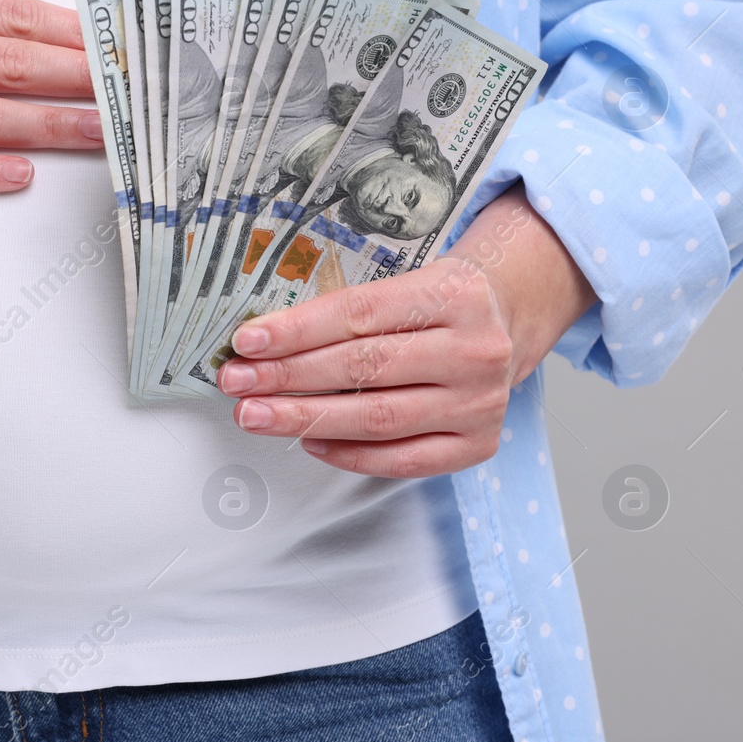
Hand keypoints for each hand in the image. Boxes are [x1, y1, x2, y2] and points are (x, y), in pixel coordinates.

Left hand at [215, 184, 596, 477]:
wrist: (505, 323)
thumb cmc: (435, 303)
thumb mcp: (403, 283)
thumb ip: (343, 310)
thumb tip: (261, 344)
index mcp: (453, 293)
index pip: (359, 314)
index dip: (297, 330)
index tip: (246, 342)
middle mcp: (474, 349)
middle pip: (364, 368)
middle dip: (289, 377)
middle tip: (237, 383)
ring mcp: (480, 401)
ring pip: (378, 417)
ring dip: (306, 419)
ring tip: (256, 415)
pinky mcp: (478, 443)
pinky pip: (402, 459)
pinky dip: (349, 454)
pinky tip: (308, 442)